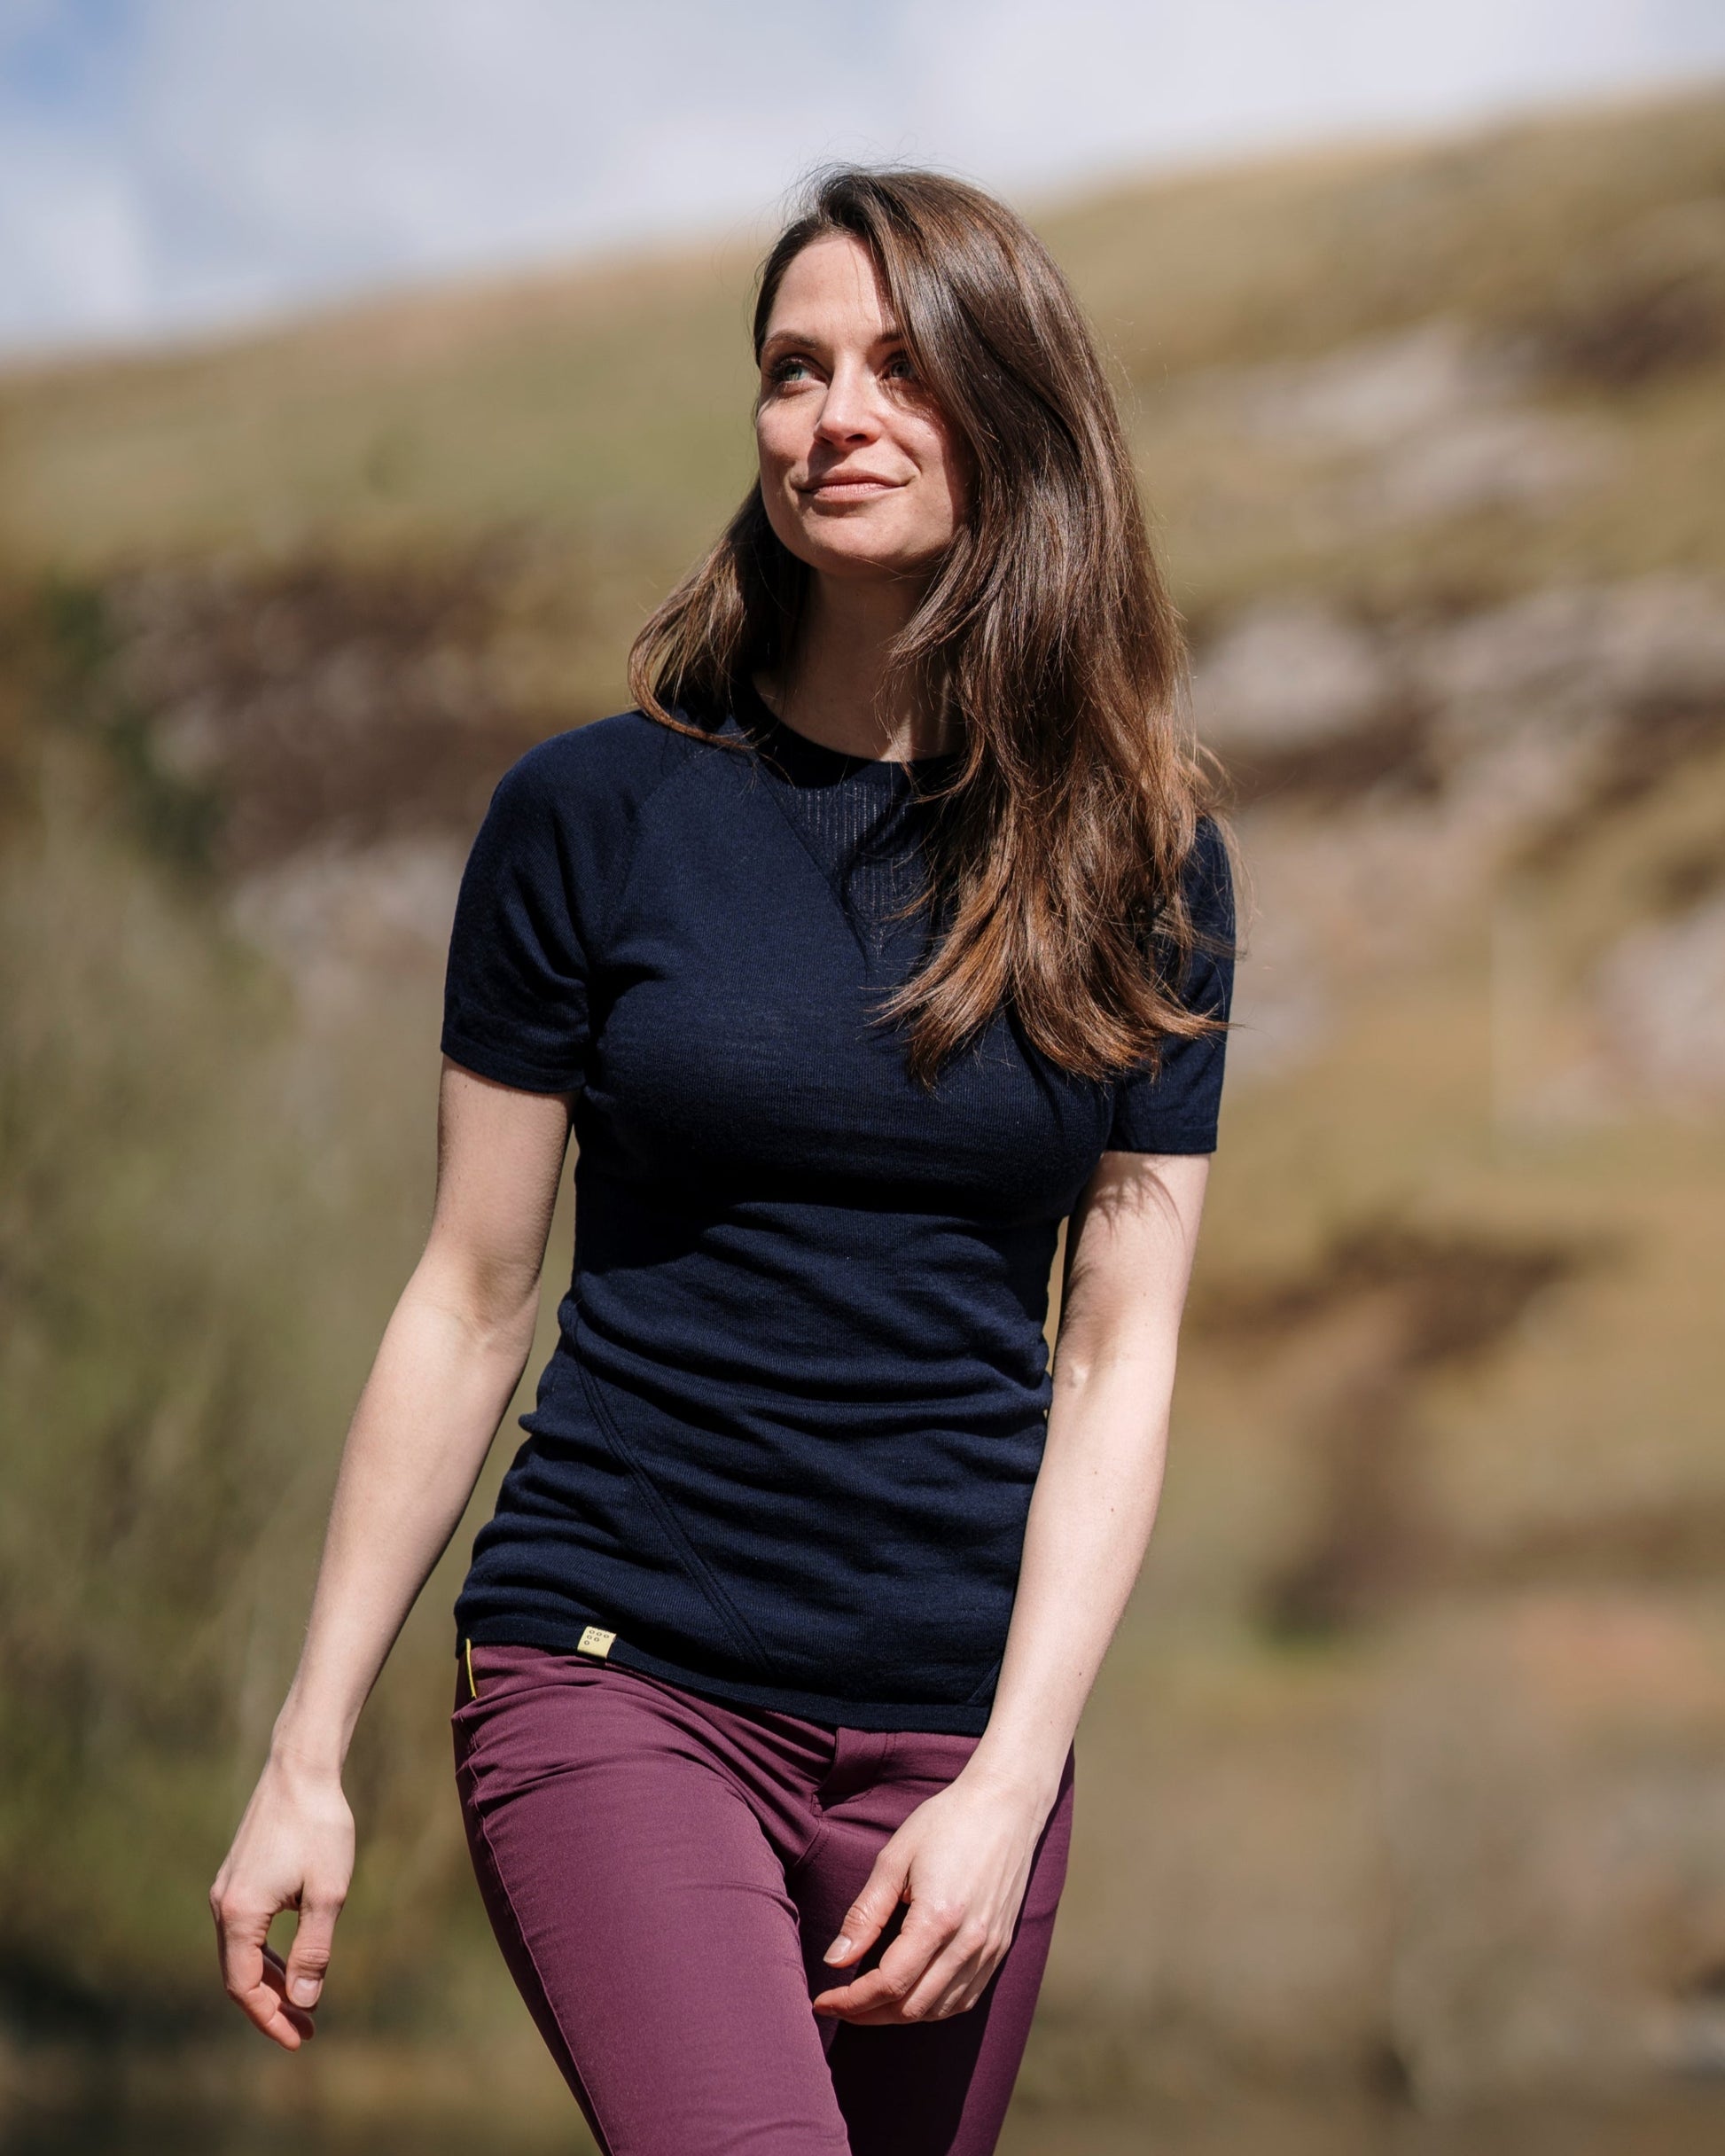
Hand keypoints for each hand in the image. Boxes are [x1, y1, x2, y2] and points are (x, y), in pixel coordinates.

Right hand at [209, 1749, 354, 2049]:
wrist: (301, 1769)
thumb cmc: (320, 1828)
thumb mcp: (327, 1893)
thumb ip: (313, 1951)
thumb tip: (304, 2001)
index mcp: (239, 1914)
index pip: (245, 1986)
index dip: (270, 2018)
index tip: (299, 2038)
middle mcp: (223, 1905)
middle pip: (237, 1974)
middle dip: (270, 2006)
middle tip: (305, 2029)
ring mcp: (226, 1889)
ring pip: (239, 1953)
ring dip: (267, 1980)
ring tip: (302, 2003)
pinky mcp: (237, 1876)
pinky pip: (244, 1930)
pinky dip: (263, 1954)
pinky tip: (289, 1961)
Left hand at [810, 1767, 1052, 2024]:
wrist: (1005, 1805)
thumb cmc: (945, 1822)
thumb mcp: (895, 1858)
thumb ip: (865, 1914)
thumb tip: (834, 1960)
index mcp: (939, 1918)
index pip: (889, 1983)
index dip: (851, 2001)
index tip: (823, 2001)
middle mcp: (969, 1943)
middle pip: (911, 2006)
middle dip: (869, 2014)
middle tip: (839, 2004)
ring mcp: (989, 1949)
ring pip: (938, 2010)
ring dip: (898, 2015)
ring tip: (868, 2002)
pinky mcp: (1000, 1948)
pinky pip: (964, 1999)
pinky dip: (932, 2007)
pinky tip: (910, 1994)